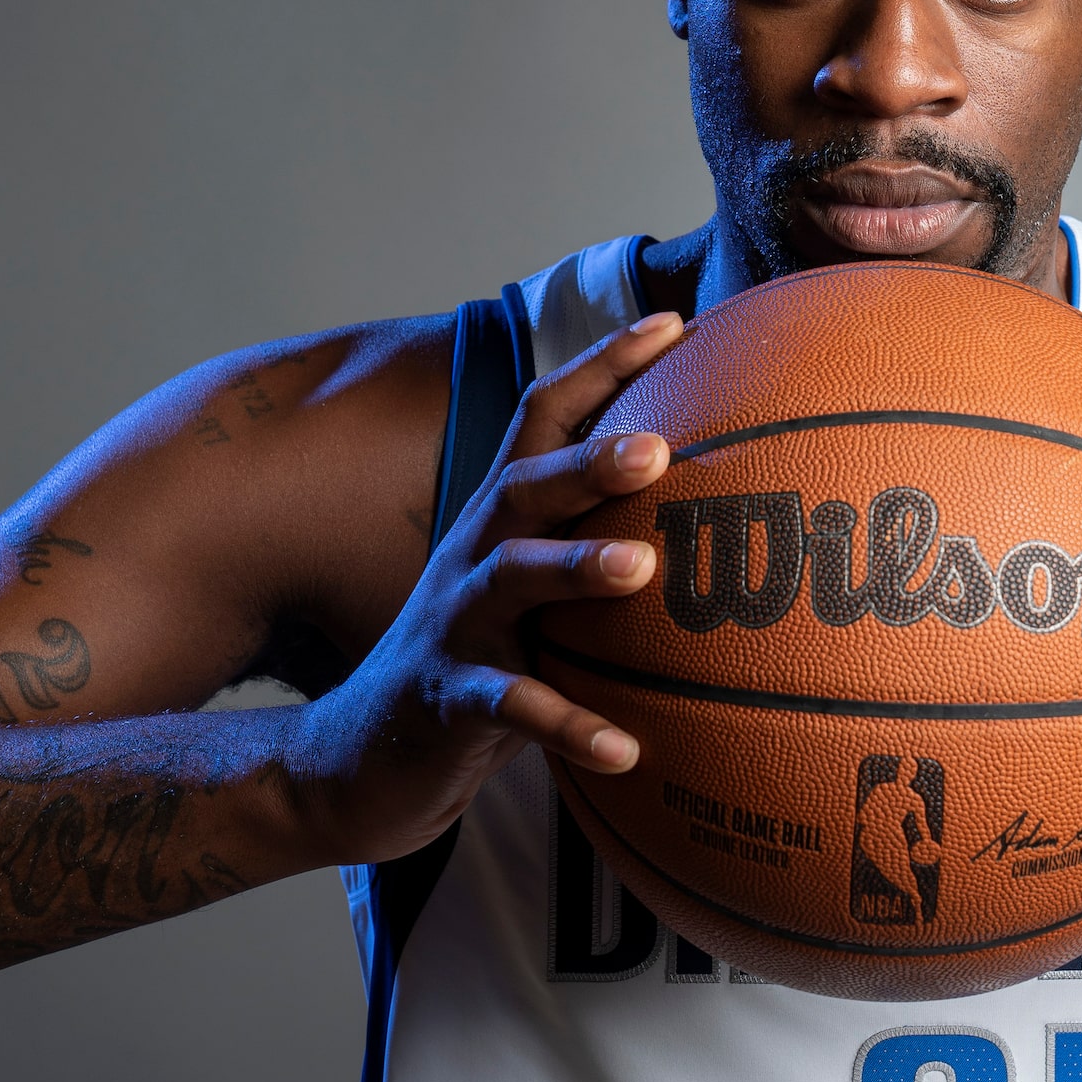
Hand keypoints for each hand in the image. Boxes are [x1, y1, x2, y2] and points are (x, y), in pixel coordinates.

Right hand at [287, 312, 685, 863]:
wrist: (364, 757)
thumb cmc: (483, 659)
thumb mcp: (536, 591)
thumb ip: (600, 541)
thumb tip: (717, 510)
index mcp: (502, 516)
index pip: (545, 418)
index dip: (603, 367)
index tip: (672, 325)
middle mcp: (475, 554)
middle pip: (527, 487)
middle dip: (588, 461)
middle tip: (658, 449)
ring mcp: (456, 624)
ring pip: (512, 580)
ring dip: (574, 568)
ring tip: (639, 567)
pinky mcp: (448, 699)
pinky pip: (509, 708)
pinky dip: (567, 726)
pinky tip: (624, 750)